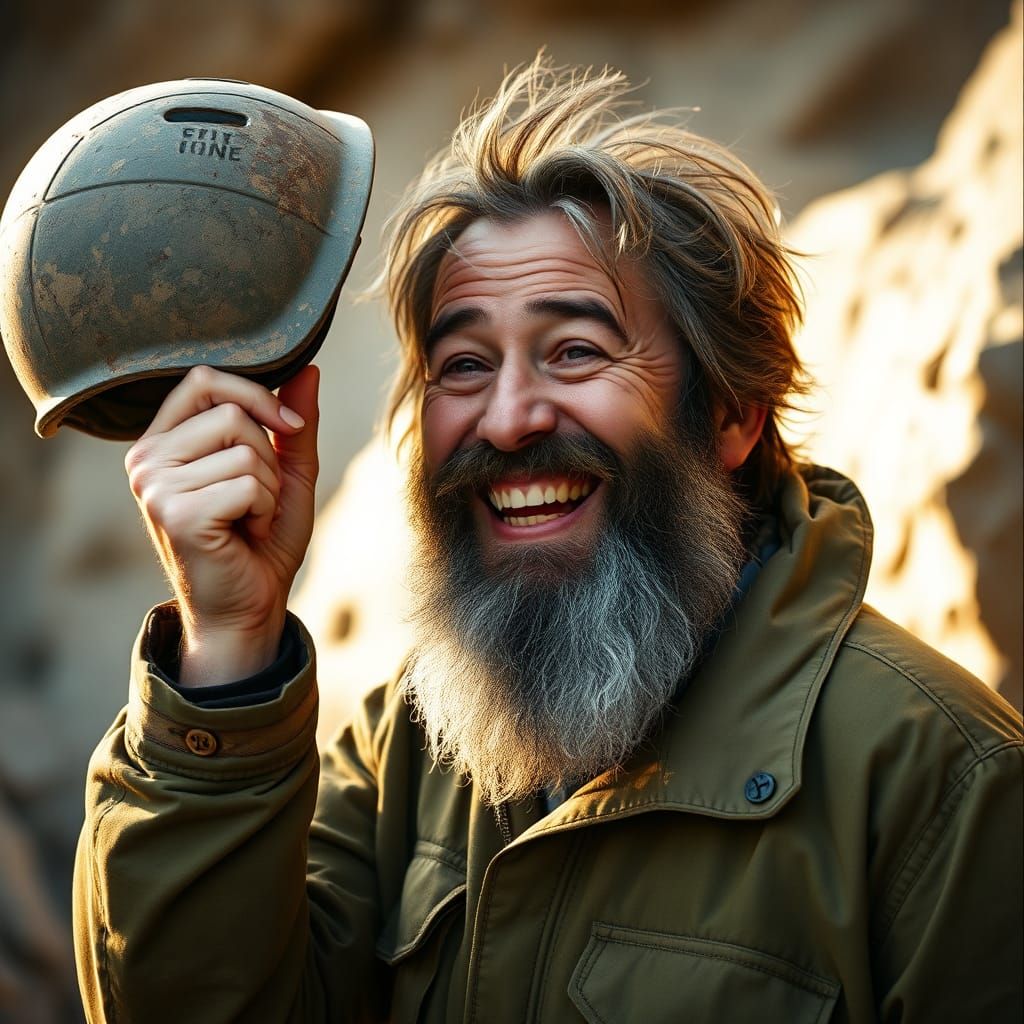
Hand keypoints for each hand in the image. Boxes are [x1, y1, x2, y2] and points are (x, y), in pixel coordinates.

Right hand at [125, 364, 319, 685]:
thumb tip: (308, 368)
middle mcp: (146, 458)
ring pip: (244, 448)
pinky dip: (264, 508)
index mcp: (163, 441)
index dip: (256, 395)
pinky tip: (245, 534)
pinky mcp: (175, 512)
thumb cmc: (262, 542)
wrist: (250, 608)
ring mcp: (155, 485)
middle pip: (231, 412)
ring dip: (267, 488)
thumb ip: (292, 425)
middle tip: (255, 500)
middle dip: (267, 457)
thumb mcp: (285, 474)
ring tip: (249, 519)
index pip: (203, 379)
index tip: (289, 428)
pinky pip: (247, 481)